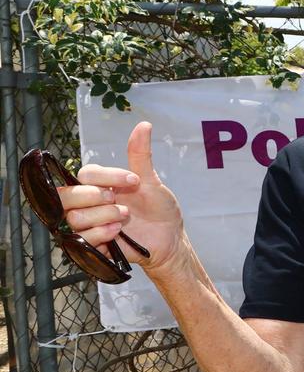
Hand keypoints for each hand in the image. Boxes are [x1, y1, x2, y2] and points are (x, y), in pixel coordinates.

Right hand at [61, 121, 186, 274]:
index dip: (108, 177)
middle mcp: (88, 203)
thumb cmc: (159, 209)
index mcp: (99, 185)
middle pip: (67, 194)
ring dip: (104, 215)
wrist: (169, 239)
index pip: (85, 174)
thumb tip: (144, 125)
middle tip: (120, 201)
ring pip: (74, 217)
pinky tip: (117, 232)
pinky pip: (81, 239)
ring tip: (124, 218)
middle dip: (97, 196)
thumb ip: (141, 155)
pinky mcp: (90, 246)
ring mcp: (88, 225)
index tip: (135, 181)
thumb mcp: (150, 182)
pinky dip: (101, 233)